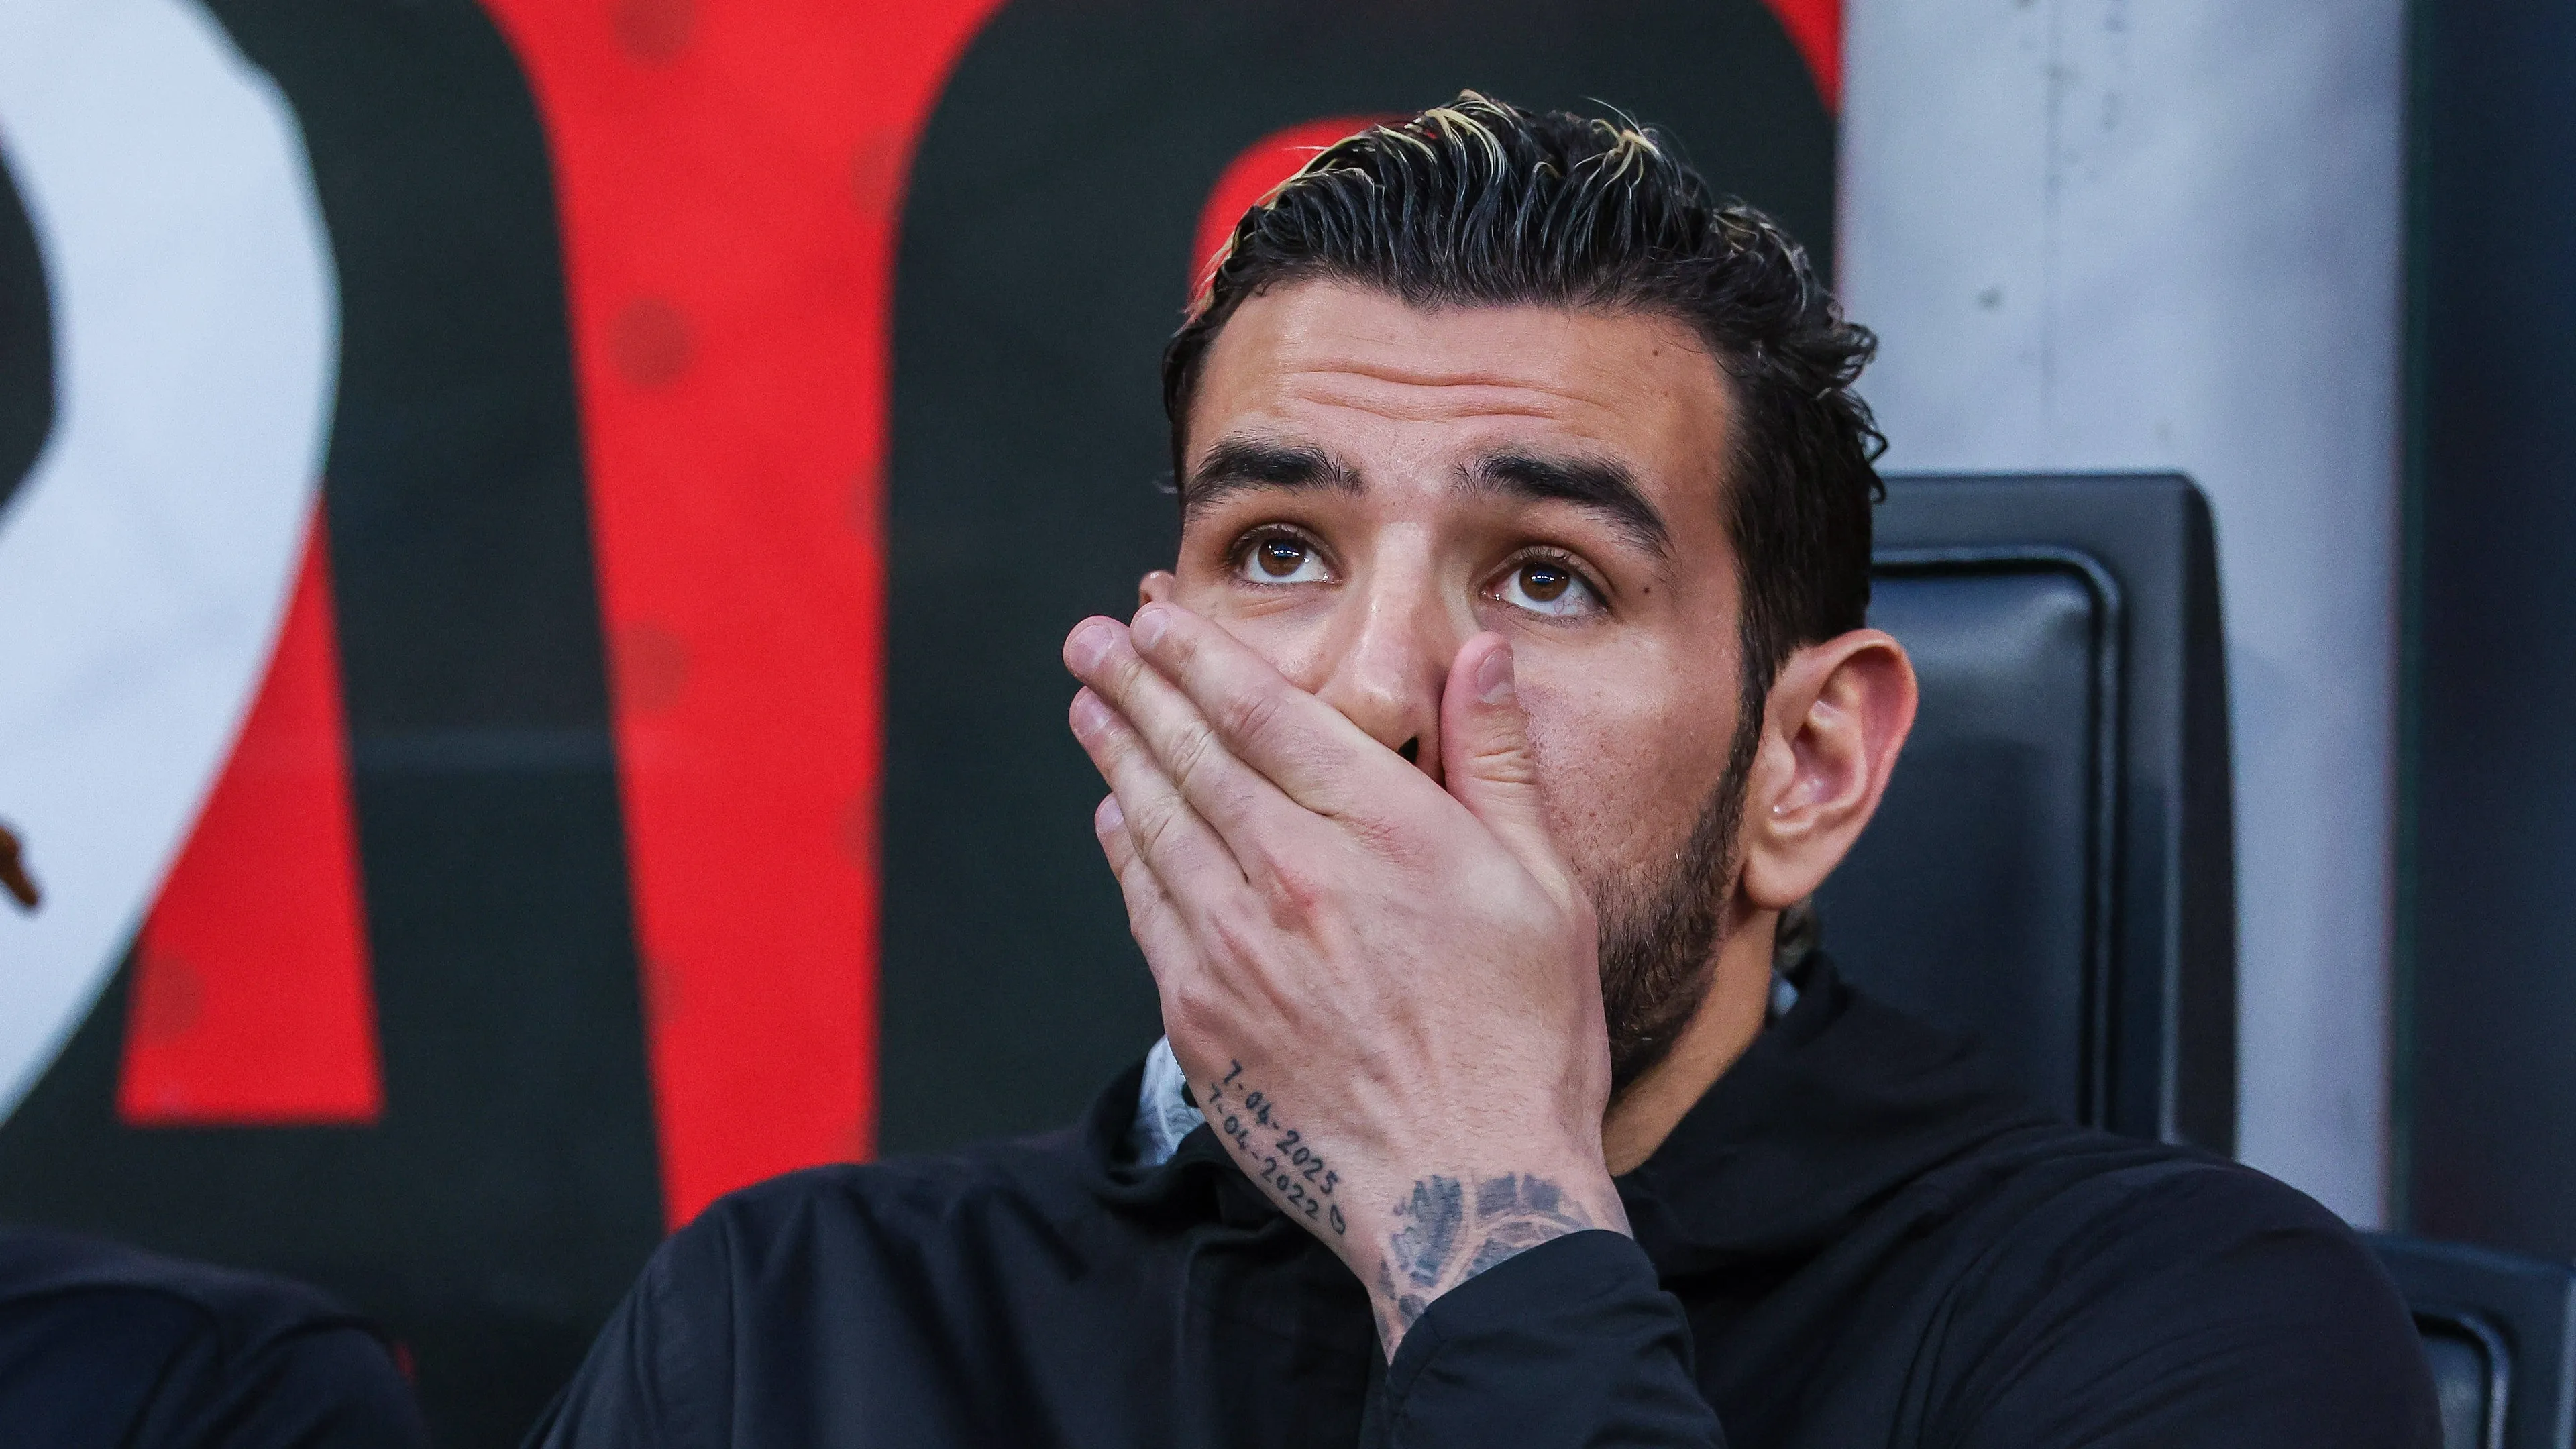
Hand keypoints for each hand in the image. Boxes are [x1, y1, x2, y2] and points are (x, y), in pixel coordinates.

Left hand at [1063, 603, 1626, 1352]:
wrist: (1468, 1194)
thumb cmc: (1523, 1042)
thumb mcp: (1545, 887)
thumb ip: (1497, 762)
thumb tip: (1480, 655)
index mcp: (1382, 831)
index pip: (1265, 713)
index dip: (1199, 658)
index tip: (1156, 620)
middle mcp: (1293, 877)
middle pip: (1191, 756)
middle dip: (1134, 687)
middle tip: (1088, 641)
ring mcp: (1235, 951)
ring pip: (1156, 826)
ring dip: (1115, 757)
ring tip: (1088, 708)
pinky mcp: (1201, 1020)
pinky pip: (1147, 912)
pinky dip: (1123, 854)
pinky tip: (1114, 819)